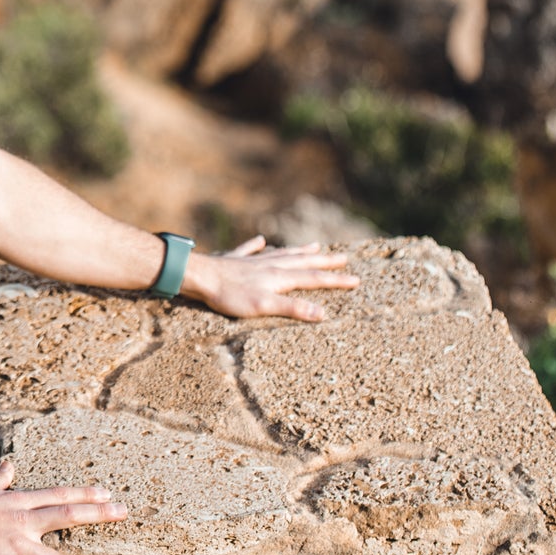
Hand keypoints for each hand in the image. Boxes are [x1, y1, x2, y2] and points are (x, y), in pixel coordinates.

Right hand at [0, 457, 127, 554]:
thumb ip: (0, 478)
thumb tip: (9, 464)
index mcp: (18, 502)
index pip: (59, 495)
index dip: (85, 493)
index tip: (107, 492)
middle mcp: (23, 521)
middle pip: (69, 515)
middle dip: (99, 514)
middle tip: (124, 512)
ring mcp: (15, 544)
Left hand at [185, 236, 358, 321]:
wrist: (199, 276)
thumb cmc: (230, 295)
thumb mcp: (264, 306)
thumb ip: (293, 308)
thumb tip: (322, 313)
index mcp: (279, 277)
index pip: (314, 279)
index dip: (336, 280)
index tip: (356, 280)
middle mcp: (270, 266)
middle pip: (303, 262)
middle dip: (325, 261)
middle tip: (344, 258)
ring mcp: (252, 261)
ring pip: (282, 254)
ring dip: (299, 251)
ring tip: (314, 245)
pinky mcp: (234, 260)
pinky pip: (250, 250)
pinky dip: (257, 246)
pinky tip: (262, 241)